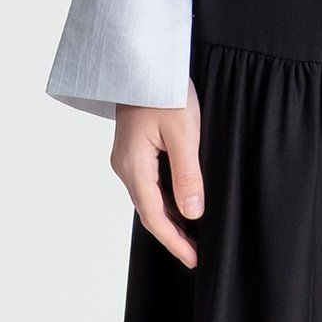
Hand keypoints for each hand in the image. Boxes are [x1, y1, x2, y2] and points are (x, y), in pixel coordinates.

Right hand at [111, 85, 204, 267]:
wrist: (142, 60)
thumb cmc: (163, 89)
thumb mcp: (183, 133)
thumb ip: (187, 174)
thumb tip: (192, 213)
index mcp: (134, 165)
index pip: (155, 216)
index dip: (175, 241)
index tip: (194, 260)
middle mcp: (125, 166)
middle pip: (150, 212)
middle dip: (173, 236)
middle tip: (197, 255)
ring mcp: (127, 159)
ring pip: (149, 199)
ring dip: (170, 220)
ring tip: (194, 237)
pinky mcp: (134, 151)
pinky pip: (149, 185)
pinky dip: (166, 201)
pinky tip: (183, 207)